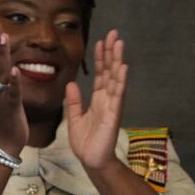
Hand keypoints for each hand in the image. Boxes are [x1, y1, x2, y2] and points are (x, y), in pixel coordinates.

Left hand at [65, 29, 127, 173]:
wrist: (91, 161)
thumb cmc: (85, 143)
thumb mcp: (74, 119)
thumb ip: (74, 102)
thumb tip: (71, 83)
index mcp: (98, 100)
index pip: (100, 74)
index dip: (101, 58)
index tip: (100, 41)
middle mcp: (107, 99)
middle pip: (110, 71)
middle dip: (111, 52)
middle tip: (114, 33)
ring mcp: (112, 105)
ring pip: (116, 78)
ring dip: (118, 60)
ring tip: (119, 43)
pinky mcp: (114, 114)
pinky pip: (118, 94)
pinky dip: (121, 80)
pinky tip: (123, 66)